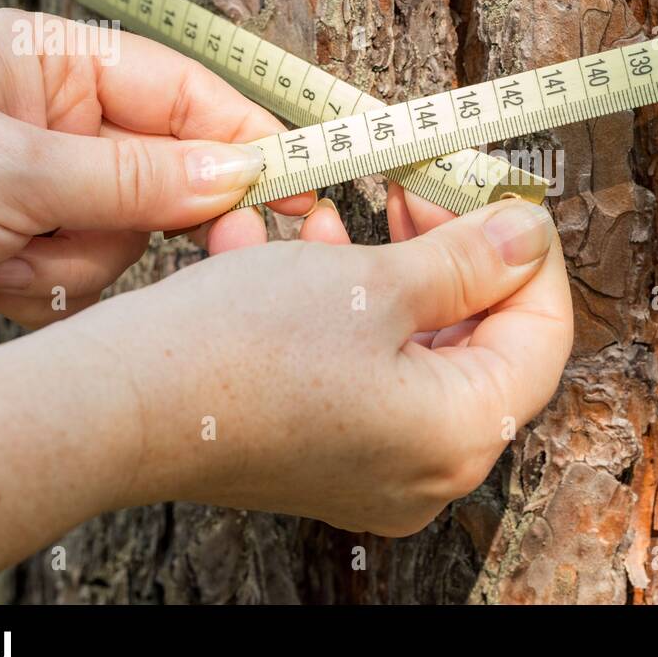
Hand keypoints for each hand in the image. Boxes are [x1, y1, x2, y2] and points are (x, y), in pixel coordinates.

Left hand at [0, 9, 311, 361]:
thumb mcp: (11, 172)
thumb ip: (136, 177)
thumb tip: (243, 174)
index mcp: (51, 62)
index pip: (182, 93)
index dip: (245, 138)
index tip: (299, 188)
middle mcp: (56, 118)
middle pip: (170, 168)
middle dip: (155, 214)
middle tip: (193, 252)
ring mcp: (45, 185)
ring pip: (134, 231)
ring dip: (82, 260)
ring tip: (8, 260)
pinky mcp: (31, 245)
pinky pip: (94, 271)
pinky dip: (52, 288)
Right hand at [68, 197, 572, 536]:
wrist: (114, 407)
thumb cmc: (241, 348)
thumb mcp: (373, 280)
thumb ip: (468, 257)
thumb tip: (528, 233)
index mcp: (463, 433)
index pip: (543, 334)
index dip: (529, 255)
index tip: (498, 196)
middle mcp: (429, 468)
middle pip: (478, 340)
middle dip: (449, 253)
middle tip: (421, 188)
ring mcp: (375, 468)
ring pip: (412, 347)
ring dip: (386, 269)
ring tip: (340, 213)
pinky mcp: (325, 452)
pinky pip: (361, 368)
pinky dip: (342, 307)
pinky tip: (297, 248)